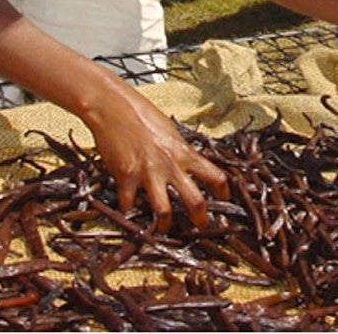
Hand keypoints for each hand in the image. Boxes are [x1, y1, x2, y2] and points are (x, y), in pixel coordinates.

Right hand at [83, 81, 228, 231]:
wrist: (113, 107)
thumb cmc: (141, 114)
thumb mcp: (169, 131)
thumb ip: (180, 150)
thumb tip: (188, 163)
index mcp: (184, 152)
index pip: (215, 174)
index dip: (223, 190)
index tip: (224, 198)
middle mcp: (170, 165)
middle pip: (195, 201)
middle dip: (200, 218)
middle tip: (201, 225)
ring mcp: (148, 174)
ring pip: (164, 212)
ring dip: (164, 225)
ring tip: (163, 229)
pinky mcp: (126, 179)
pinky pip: (129, 206)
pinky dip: (129, 210)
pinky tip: (129, 209)